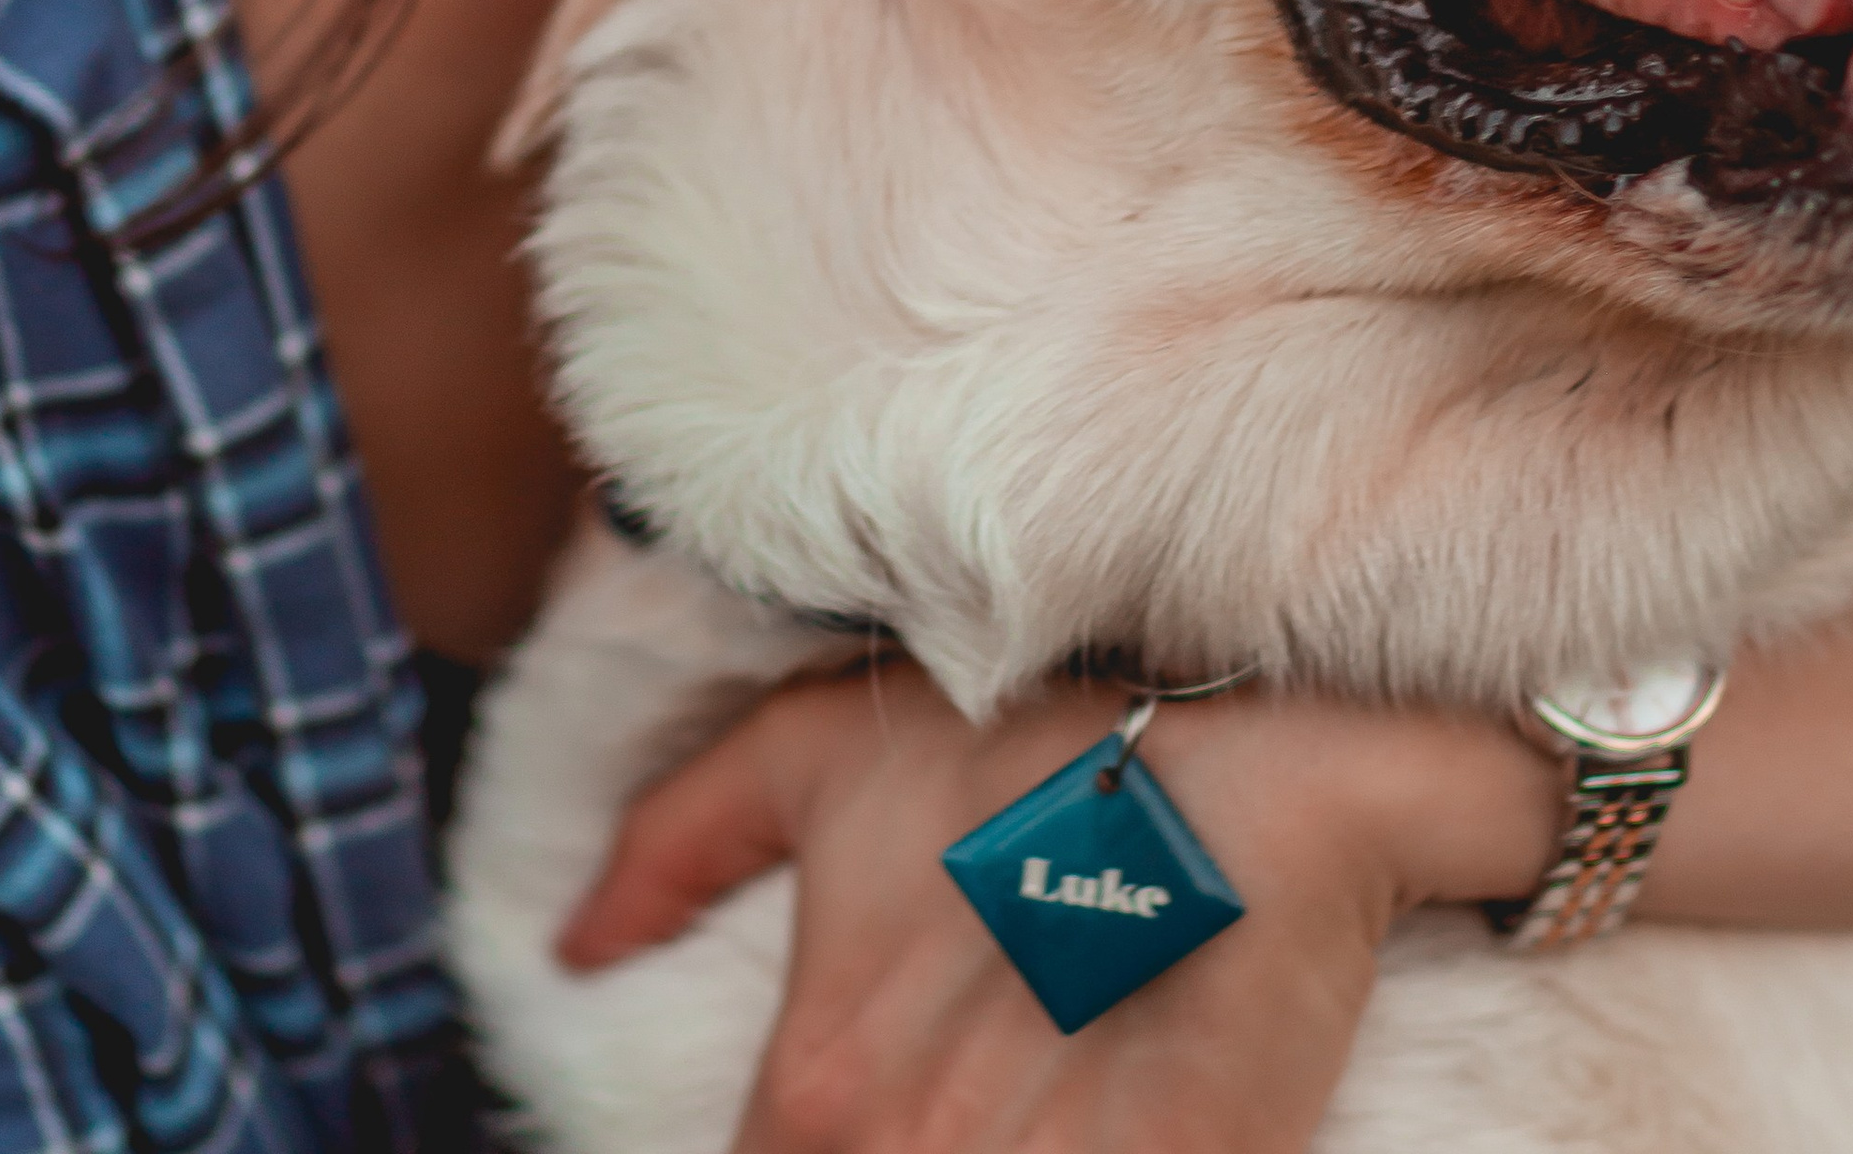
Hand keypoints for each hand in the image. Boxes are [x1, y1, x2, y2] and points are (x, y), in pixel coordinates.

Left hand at [557, 660, 1556, 1152]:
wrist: (1277, 766)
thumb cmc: (1039, 740)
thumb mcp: (825, 748)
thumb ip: (679, 841)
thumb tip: (575, 945)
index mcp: (822, 1092)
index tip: (838, 1117)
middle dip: (891, 1153)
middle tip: (936, 1090)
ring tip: (1005, 1102)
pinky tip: (1073, 1124)